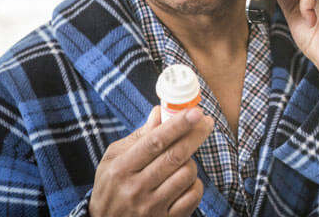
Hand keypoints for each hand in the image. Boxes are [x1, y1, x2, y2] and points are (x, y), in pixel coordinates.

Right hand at [89, 106, 213, 216]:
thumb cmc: (111, 187)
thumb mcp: (114, 160)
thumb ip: (138, 136)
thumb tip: (160, 112)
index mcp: (121, 169)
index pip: (155, 141)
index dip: (178, 124)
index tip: (195, 111)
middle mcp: (136, 188)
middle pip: (175, 155)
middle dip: (195, 134)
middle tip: (206, 122)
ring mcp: (151, 207)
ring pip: (187, 173)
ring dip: (191, 162)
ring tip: (183, 161)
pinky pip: (193, 195)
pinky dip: (195, 184)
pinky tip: (185, 181)